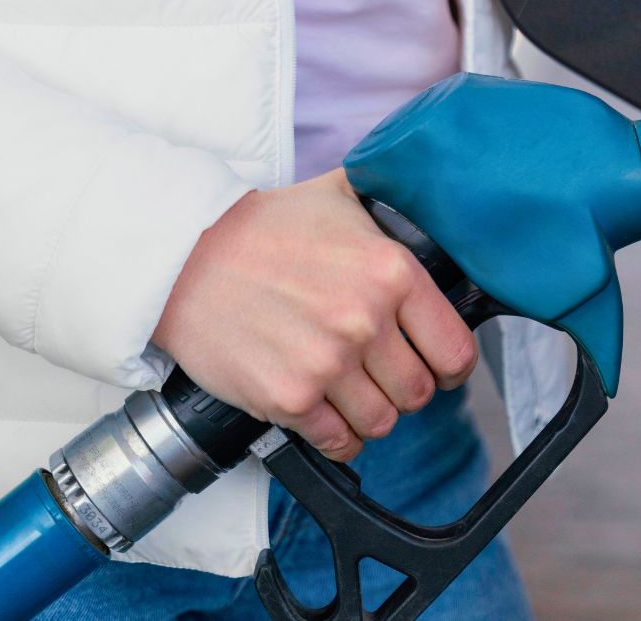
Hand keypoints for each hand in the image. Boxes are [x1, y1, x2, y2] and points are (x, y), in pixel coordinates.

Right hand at [153, 170, 477, 460]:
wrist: (184, 259)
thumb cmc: (262, 228)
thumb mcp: (340, 197)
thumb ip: (392, 209)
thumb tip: (432, 209)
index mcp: (392, 272)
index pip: (456, 350)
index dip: (451, 366)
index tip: (439, 368)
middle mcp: (366, 320)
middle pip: (420, 392)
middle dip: (406, 388)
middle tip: (381, 374)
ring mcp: (327, 364)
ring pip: (382, 422)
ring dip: (370, 413)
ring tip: (349, 391)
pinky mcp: (289, 398)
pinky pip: (339, 443)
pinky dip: (338, 436)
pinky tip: (325, 413)